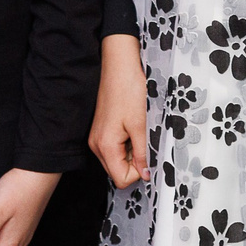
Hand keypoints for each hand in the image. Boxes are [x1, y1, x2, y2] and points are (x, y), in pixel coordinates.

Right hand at [89, 37, 148, 187]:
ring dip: (131, 152)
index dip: (138, 172)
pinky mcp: (100, 131)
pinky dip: (126, 143)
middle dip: (135, 162)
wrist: (118, 66)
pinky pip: (114, 148)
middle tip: (144, 141)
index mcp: (105, 146)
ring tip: (138, 131)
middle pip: (117, 172)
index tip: (148, 155)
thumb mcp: (141, 124)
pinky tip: (132, 126)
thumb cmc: (128, 90)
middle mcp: (96, 145)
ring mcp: (96, 138)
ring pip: (116, 160)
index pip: (121, 179)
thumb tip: (146, 174)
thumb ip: (143, 153)